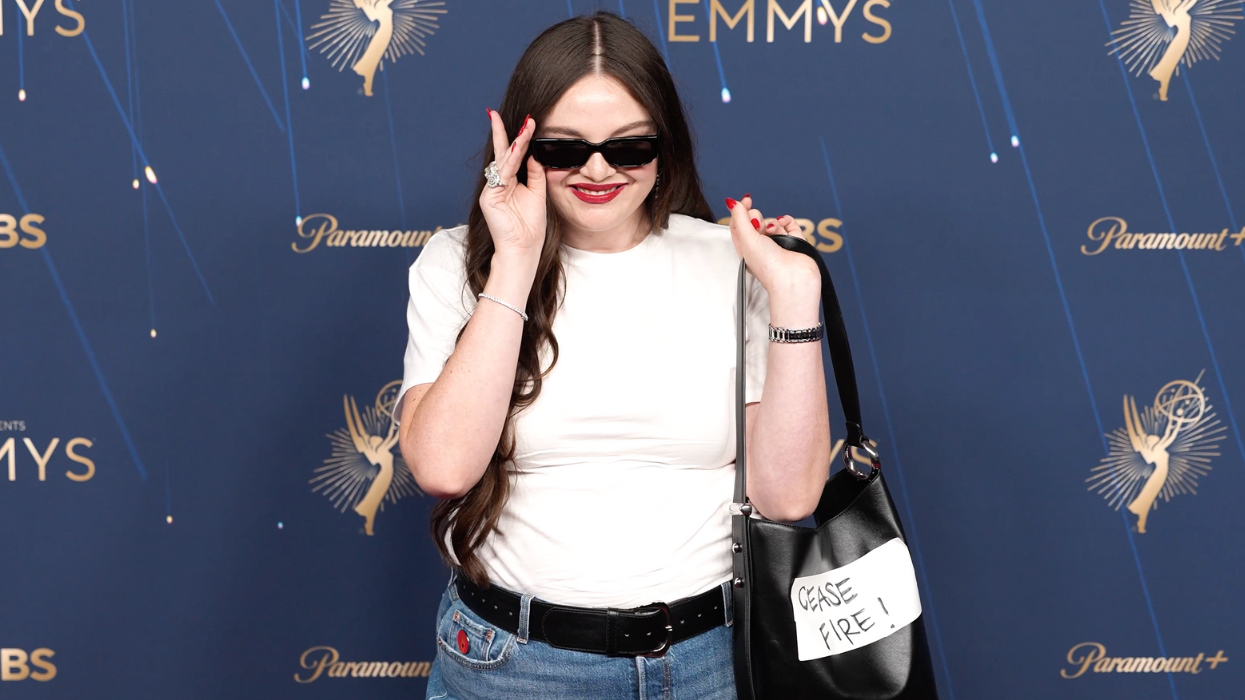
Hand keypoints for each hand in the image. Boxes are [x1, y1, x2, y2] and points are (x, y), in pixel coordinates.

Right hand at [480, 110, 546, 262]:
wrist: (524, 247)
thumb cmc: (530, 225)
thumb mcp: (538, 193)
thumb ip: (535, 173)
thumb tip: (533, 153)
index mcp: (510, 183)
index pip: (513, 156)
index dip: (520, 139)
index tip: (529, 122)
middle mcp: (499, 184)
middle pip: (504, 154)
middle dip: (512, 134)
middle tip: (521, 117)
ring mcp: (492, 190)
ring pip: (504, 161)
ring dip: (516, 143)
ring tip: (526, 129)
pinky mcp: (489, 196)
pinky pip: (502, 173)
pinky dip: (511, 160)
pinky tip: (519, 147)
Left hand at [726, 195, 819, 297]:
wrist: (793, 280)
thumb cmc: (768, 266)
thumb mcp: (747, 239)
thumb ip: (739, 218)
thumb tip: (732, 202)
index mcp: (745, 249)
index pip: (738, 225)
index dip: (740, 210)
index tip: (747, 200)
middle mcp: (760, 247)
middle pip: (755, 222)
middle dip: (756, 218)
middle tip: (759, 226)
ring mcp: (778, 244)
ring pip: (772, 222)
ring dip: (773, 224)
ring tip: (773, 233)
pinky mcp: (794, 242)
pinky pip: (790, 224)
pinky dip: (787, 221)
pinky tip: (784, 223)